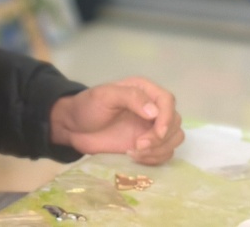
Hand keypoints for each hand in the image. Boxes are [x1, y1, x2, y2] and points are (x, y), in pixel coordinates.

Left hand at [50, 77, 184, 164]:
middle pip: (175, 122)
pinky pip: (164, 153)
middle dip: (160, 137)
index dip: (167, 117)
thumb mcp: (105, 96)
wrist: (74, 128)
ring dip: (159, 149)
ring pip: (174, 139)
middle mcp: (152, 108)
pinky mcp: (148, 145)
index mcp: (144, 91)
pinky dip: (155, 158)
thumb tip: (154, 112)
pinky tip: (135, 157)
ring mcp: (151, 128)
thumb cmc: (87, 107)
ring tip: (134, 153)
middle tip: (138, 145)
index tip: (158, 132)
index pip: (168, 101)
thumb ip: (130, 97)